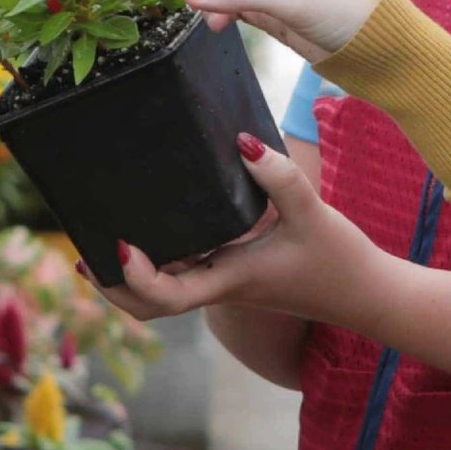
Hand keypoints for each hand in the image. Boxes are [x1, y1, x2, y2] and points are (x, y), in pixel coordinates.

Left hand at [98, 138, 395, 327]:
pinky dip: (157, 261)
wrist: (365, 294)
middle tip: (85, 253)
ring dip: (127, 277)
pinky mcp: (233, 272)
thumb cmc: (340, 258)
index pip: (166, 296)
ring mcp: (224, 282)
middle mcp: (219, 285)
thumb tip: (242, 141)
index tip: (122, 244)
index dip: (135, 277)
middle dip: (112, 288)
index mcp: (230, 279)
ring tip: (100, 239)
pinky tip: (150, 226)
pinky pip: (183, 272)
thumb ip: (281, 178)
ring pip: (162, 293)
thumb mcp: (313, 213)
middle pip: (149, 307)